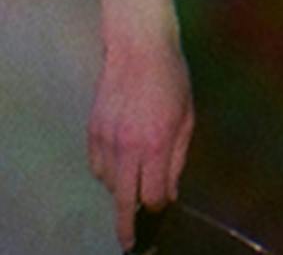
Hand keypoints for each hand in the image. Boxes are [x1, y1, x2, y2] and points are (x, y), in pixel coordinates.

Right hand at [87, 38, 191, 249]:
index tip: (161, 208)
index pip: (152, 194)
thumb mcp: (187, 117)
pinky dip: (107, 173)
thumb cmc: (173, 80)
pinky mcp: (91, 132)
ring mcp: (106, 140)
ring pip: (109, 184)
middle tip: (129, 240)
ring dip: (122, 189)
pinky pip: (96, 167)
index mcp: (158, 143)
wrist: (138, 50)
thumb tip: (169, 192)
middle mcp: (129, 147)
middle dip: (127, 223)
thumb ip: (178, 158)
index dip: (157, 206)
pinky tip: (120, 164)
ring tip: (135, 181)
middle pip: (123, 199)